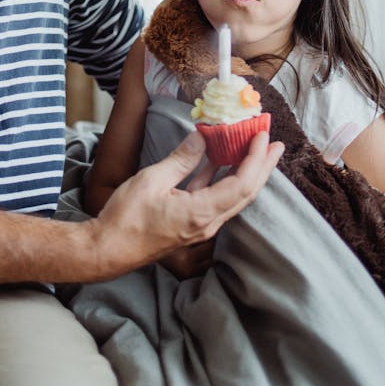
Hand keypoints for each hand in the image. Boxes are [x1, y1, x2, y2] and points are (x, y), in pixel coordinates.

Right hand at [87, 129, 282, 279]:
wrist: (109, 249)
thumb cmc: (127, 217)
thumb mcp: (153, 179)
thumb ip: (182, 158)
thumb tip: (202, 137)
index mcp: (201, 213)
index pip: (242, 183)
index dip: (256, 158)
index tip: (263, 136)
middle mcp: (208, 223)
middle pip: (246, 192)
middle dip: (263, 166)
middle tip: (276, 143)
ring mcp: (201, 225)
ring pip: (234, 196)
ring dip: (247, 172)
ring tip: (257, 149)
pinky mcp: (191, 223)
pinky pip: (216, 198)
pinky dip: (223, 178)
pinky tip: (221, 161)